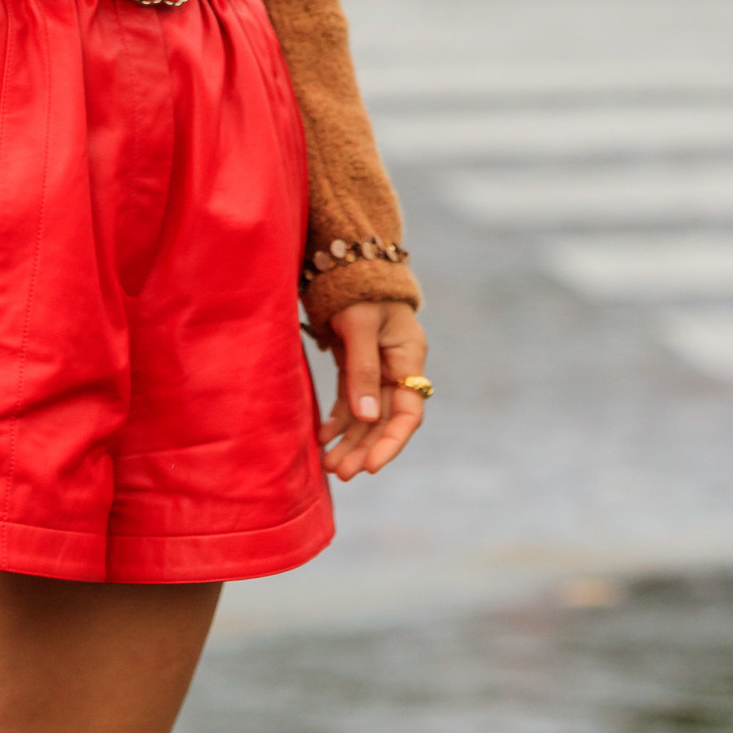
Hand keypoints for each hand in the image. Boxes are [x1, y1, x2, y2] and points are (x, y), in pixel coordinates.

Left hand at [319, 300, 428, 480]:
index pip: (409, 412)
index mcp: (408, 357)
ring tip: (329, 466)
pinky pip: (351, 401)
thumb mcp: (359, 324)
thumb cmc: (358, 289)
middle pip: (385, 420)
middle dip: (364, 449)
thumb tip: (366, 417)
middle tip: (340, 473)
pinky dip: (339, 421)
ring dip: (350, 441)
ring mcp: (378, 368)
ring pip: (367, 415)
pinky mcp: (357, 366)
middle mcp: (397, 368)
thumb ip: (363, 369)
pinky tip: (323, 438)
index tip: (371, 467)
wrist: (347, 259)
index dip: (391, 442)